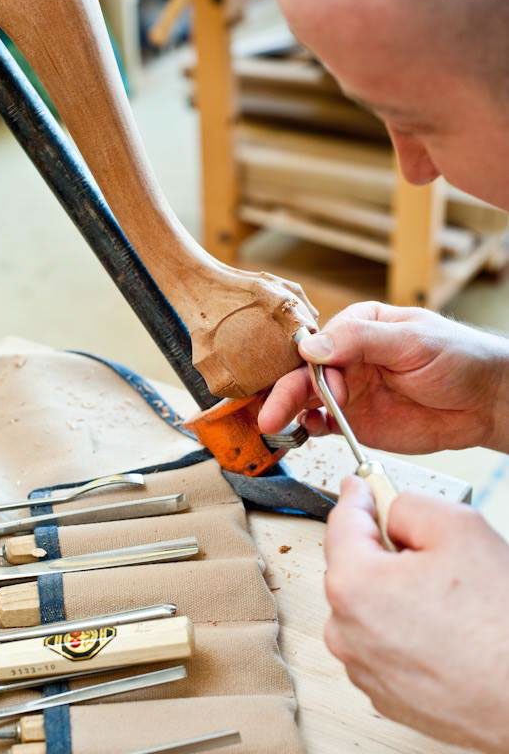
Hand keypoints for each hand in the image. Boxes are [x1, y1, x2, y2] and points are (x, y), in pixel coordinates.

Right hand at [259, 301, 508, 453]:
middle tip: (271, 414)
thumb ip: (361, 340)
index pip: (321, 341)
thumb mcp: (412, 340)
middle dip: (286, 392)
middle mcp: (348, 358)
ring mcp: (350, 391)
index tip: (317, 376)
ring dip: (289, 410)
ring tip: (275, 424)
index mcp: (359, 327)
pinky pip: (323, 424)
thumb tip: (312, 346)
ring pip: (307, 399)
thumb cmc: (458, 358)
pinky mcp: (355, 421)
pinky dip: (310, 428)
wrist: (485, 402)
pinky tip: (307, 430)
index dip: (313, 361)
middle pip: (305, 372)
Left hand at [325, 478, 508, 751]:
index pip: (342, 522)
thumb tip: (390, 511)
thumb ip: (410, 505)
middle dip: (380, 548)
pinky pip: (380, 641)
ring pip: (365, 606)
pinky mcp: (383, 693)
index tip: (359, 486)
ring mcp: (363, 666)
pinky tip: (439, 627)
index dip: (357, 496)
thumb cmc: (501, 628)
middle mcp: (346, 630)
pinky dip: (399, 627)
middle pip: (352, 565)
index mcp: (353, 585)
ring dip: (390, 591)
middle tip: (421, 544)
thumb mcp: (459, 529)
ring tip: (442, 596)